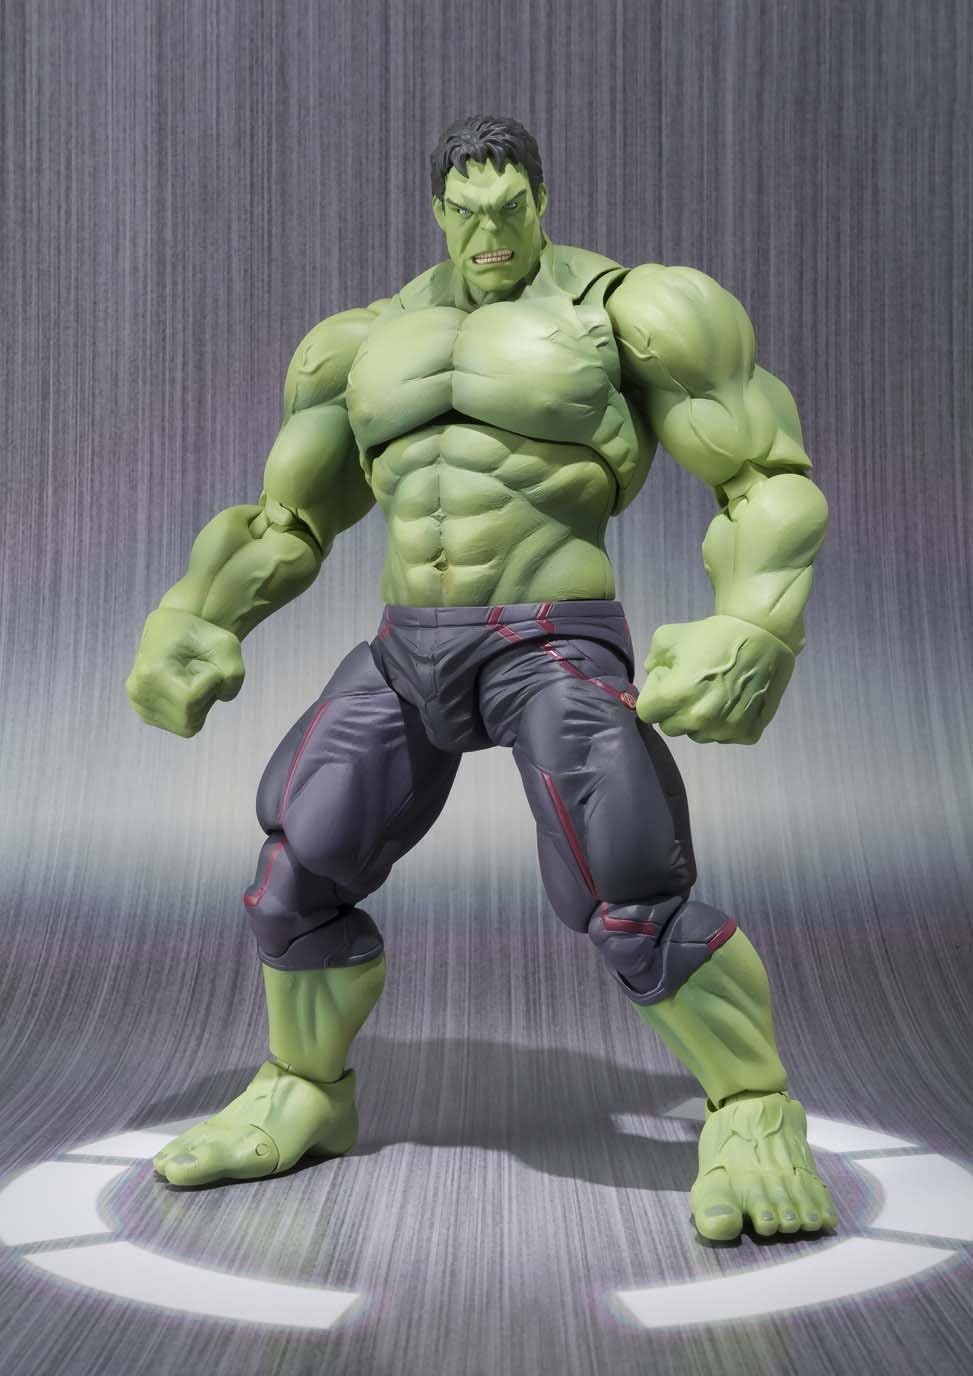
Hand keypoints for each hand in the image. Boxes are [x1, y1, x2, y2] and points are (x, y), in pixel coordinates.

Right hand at [125, 608, 244, 736]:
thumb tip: (223, 697)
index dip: (210, 682)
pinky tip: (183, 688)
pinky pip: (184, 725)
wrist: (173, 629)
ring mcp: (139, 706)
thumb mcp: (226, 643)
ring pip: (188, 725)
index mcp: (150, 672)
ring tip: (190, 678)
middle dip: (205, 695)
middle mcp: (138, 693)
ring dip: (200, 704)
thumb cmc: (200, 635)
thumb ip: (234, 672)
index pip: (190, 699)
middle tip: (198, 670)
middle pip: (190, 717)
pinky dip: (192, 709)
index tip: (203, 661)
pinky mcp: (146, 714)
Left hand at [636, 615, 793, 743]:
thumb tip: (652, 678)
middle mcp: (699, 719)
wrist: (763, 636)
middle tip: (691, 686)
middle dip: (674, 709)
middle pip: (670, 727)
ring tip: (713, 692)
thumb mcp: (667, 637)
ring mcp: (725, 730)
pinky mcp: (746, 734)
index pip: (646, 713)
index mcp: (676, 696)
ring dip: (699, 719)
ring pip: (697, 735)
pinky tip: (732, 700)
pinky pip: (724, 737)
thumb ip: (651, 662)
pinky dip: (724, 723)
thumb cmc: (713, 635)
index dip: (654, 694)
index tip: (668, 680)